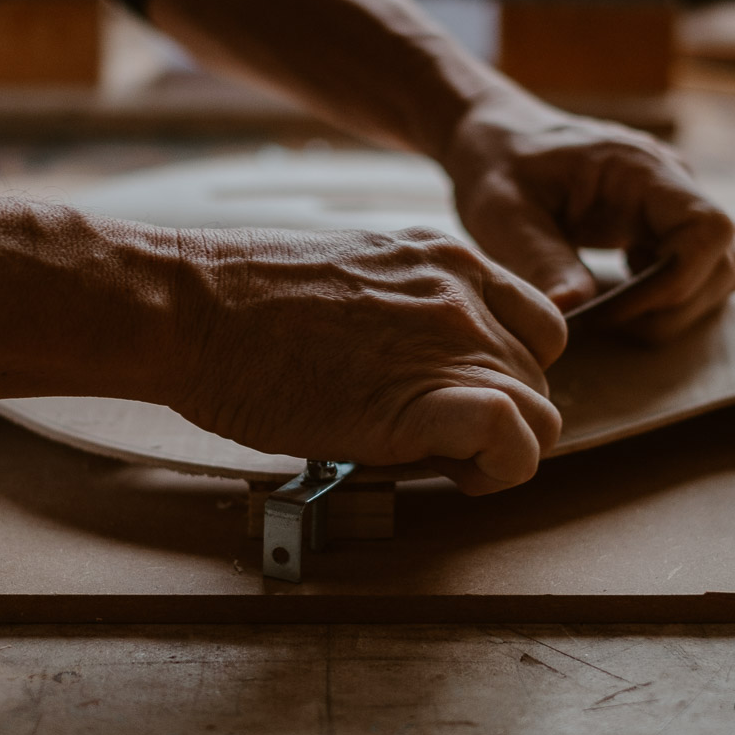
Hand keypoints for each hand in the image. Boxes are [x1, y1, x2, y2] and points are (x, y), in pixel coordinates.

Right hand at [164, 226, 565, 492]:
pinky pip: (514, 438)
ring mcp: (449, 343)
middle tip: (438, 440)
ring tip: (440, 461)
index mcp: (448, 260)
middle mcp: (463, 295)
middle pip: (538, 378)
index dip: (511, 372)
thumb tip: (418, 361)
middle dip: (501, 417)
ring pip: (540, 415)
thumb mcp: (354, 275)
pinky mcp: (424, 400)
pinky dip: (499, 467)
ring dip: (503, 451)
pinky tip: (453, 474)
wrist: (194, 310)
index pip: (537, 326)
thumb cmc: (245, 303)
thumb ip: (409, 308)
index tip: (463, 396)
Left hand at [442, 105, 734, 341]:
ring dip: (679, 304)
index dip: (676, 284)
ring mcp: (676, 201)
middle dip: (672, 306)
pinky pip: (704, 265)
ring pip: (726, 268)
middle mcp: (673, 182)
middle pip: (727, 259)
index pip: (708, 230)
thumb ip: (539, 257)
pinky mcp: (667, 220)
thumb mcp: (501, 212)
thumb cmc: (497, 166)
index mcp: (640, 169)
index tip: (613, 312)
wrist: (497, 138)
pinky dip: (675, 292)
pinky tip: (623, 289)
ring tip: (613, 306)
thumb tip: (573, 311)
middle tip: (602, 319)